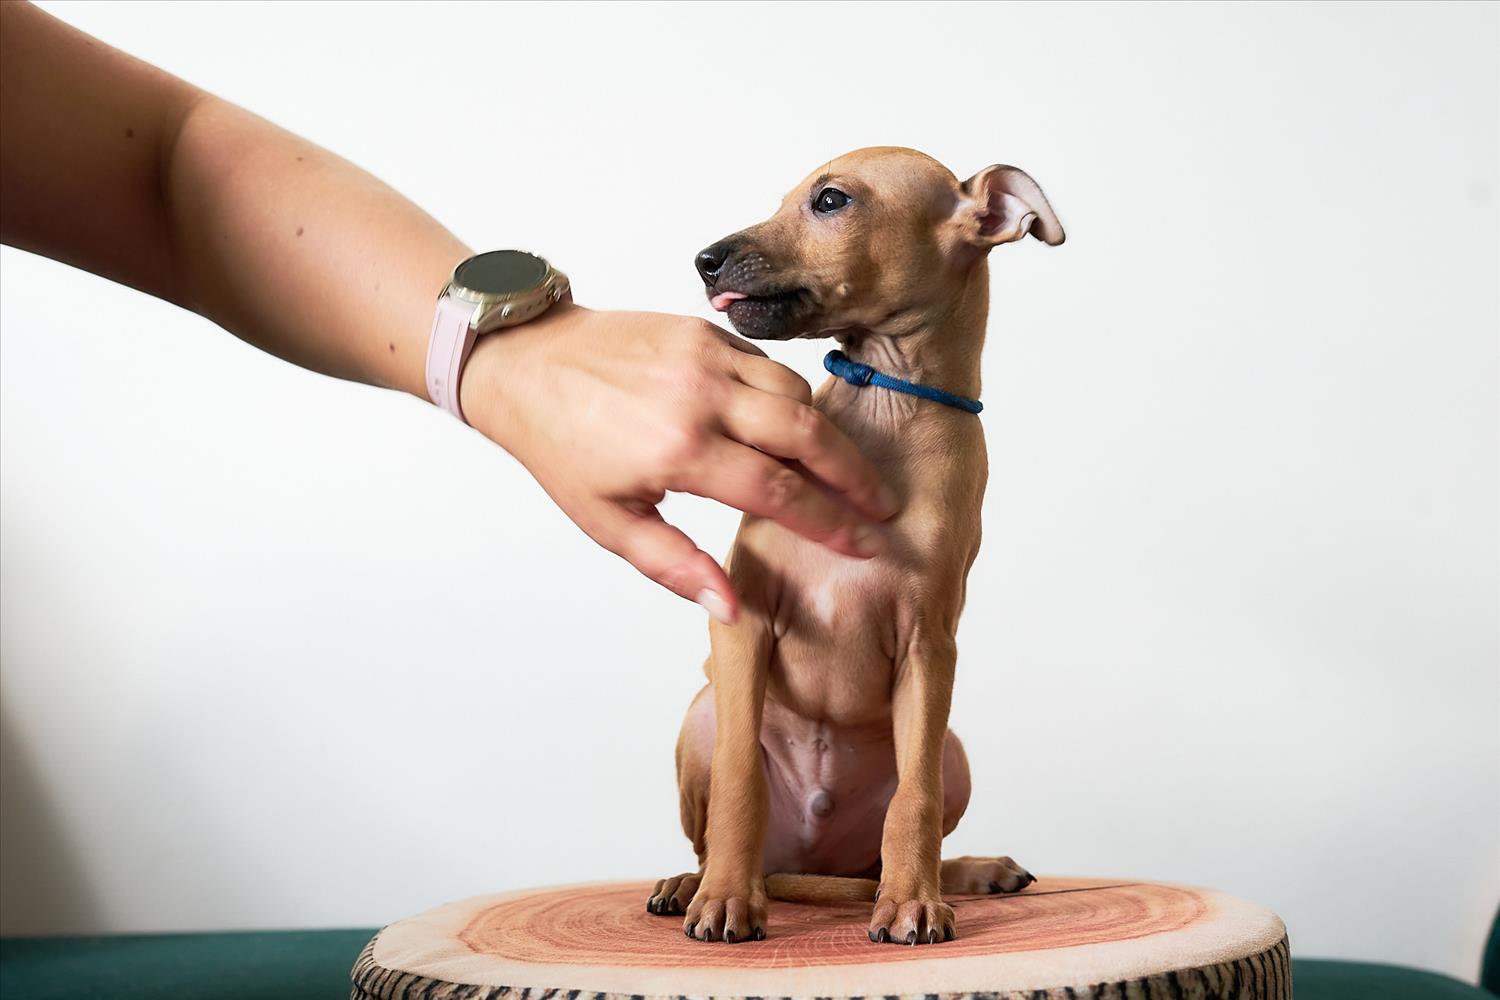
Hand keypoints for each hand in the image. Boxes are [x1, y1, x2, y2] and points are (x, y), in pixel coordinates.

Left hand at [459, 303, 897, 621]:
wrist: (526, 364)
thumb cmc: (562, 447)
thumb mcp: (607, 521)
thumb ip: (674, 566)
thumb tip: (731, 608)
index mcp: (678, 450)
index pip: (779, 492)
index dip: (829, 522)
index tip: (862, 543)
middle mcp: (701, 396)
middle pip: (807, 434)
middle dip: (853, 474)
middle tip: (881, 505)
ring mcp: (705, 355)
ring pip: (796, 393)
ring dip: (827, 434)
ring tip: (845, 472)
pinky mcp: (703, 330)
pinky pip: (768, 366)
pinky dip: (792, 397)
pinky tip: (797, 428)